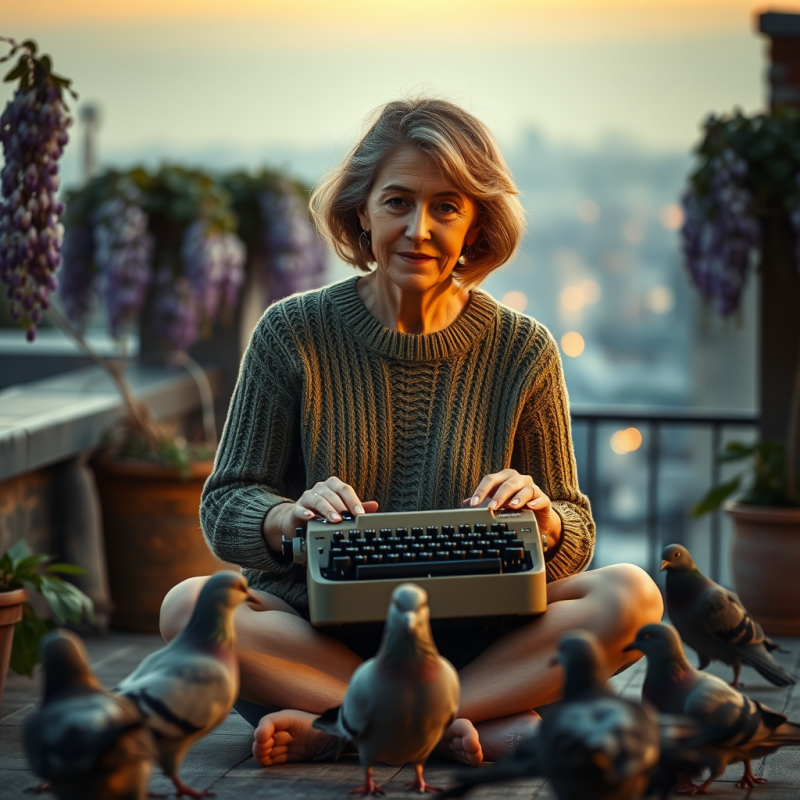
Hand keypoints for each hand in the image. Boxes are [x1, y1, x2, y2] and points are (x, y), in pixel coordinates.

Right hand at [263, 477, 377, 552]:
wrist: (299, 519)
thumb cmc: (323, 511)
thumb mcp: (342, 509)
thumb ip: (356, 507)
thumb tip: (374, 506)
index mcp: (333, 486)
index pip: (345, 489)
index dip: (353, 501)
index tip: (360, 513)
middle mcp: (320, 489)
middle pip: (332, 495)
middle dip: (341, 507)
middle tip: (348, 518)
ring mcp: (307, 497)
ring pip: (318, 500)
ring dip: (327, 510)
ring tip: (335, 520)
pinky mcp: (296, 508)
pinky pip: (300, 509)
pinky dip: (305, 513)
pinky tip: (311, 517)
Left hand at [464, 469, 561, 543]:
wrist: (535, 518)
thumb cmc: (513, 508)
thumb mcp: (496, 505)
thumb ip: (481, 502)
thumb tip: (465, 503)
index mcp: (504, 478)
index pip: (491, 480)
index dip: (481, 491)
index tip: (473, 504)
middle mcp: (519, 480)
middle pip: (508, 483)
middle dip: (499, 495)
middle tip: (492, 507)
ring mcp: (533, 488)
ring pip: (525, 489)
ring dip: (517, 497)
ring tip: (511, 506)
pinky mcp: (544, 499)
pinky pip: (541, 498)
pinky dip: (536, 502)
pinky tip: (531, 507)